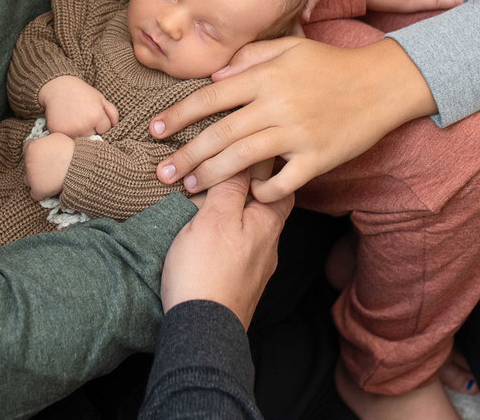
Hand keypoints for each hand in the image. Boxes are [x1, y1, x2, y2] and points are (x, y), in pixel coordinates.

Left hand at [22, 133, 75, 199]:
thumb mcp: (57, 137)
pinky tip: (48, 187)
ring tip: (49, 177)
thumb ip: (45, 140)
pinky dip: (41, 192)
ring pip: (28, 179)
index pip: (26, 148)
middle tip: (49, 165)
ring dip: (36, 178)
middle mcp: (29, 162)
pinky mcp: (38, 190)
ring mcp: (32, 177)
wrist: (81, 166)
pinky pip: (34, 194)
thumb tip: (43, 141)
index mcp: (33, 147)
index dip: (36, 151)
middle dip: (36, 164)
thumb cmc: (71, 151)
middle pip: (27, 164)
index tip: (44, 154)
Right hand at [38, 75, 118, 135]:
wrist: (57, 87)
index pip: (105, 130)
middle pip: (94, 138)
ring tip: (76, 122)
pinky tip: (67, 124)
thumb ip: (112, 113)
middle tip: (84, 118)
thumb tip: (116, 128)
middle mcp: (83, 126)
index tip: (94, 116)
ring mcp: (70, 131)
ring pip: (81, 141)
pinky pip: (67, 141)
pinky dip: (68, 135)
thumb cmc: (81, 92)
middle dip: (91, 131)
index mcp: (96, 116)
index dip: (101, 124)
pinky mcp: (58, 132)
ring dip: (81, 135)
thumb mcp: (100, 98)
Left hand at [150, 37, 435, 201]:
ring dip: (211, 176)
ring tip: (189, 188)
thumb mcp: (289, 49)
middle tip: (161, 173)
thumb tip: (215, 78)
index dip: (178, 115)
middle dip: (185, 156)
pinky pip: (283, 182)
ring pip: (242, 160)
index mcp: (265, 77)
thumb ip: (249, 59)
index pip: (210, 98)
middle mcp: (276, 105)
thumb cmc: (331, 64)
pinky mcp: (318, 157)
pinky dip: (263, 191)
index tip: (153, 129)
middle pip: (219, 134)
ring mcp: (297, 133)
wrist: (382, 82)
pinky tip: (249, 196)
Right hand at [160, 170, 293, 328]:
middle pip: (265, 203)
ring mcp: (255, 266)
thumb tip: (244, 159)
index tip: (241, 148)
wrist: (201, 331)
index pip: (278, 181)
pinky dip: (225, 233)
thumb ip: (231, 187)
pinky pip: (237, 247)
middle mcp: (269, 244)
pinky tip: (207, 234)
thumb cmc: (207, 272)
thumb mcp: (216, 218)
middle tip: (221, 172)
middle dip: (245, 187)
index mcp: (268, 223)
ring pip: (250, 226)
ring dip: (232, 211)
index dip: (262, 161)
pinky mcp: (239, 281)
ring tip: (207, 200)